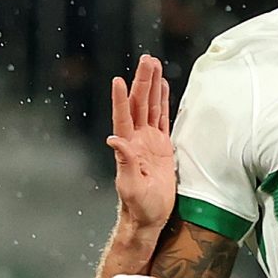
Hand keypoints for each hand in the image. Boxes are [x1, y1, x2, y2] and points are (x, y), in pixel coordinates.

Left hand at [106, 54, 174, 230]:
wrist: (149, 217)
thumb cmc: (139, 206)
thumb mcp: (131, 186)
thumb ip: (125, 163)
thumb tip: (114, 140)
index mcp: (128, 147)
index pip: (124, 117)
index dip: (120, 98)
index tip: (118, 80)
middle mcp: (137, 139)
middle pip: (139, 104)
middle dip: (142, 81)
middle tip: (147, 59)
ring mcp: (149, 142)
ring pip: (151, 107)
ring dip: (152, 86)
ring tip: (154, 64)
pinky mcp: (162, 147)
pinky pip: (163, 119)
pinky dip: (163, 102)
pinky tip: (164, 88)